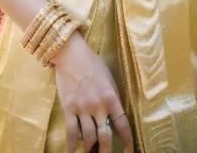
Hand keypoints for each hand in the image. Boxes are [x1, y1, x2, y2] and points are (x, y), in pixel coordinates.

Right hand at [51, 31, 133, 152]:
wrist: (71, 54)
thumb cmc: (92, 63)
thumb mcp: (108, 78)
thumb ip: (112, 97)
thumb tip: (114, 115)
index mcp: (111, 97)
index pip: (122, 124)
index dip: (127, 140)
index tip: (128, 150)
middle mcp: (98, 105)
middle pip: (104, 136)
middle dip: (105, 151)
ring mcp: (83, 108)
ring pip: (88, 137)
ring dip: (89, 149)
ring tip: (89, 152)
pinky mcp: (69, 108)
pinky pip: (71, 132)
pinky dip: (72, 145)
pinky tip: (72, 151)